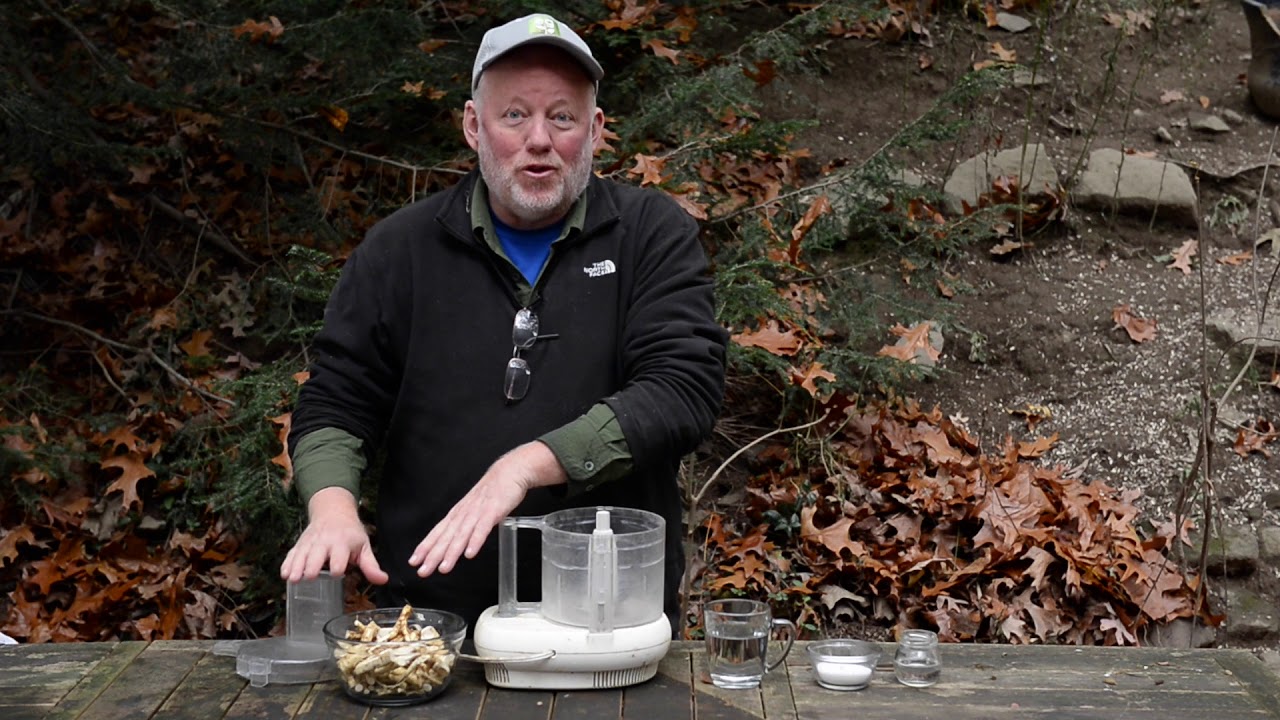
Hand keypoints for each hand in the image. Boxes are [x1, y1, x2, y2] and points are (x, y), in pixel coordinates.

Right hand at [280, 486, 388, 584]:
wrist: (333, 511)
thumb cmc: (351, 533)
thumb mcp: (364, 547)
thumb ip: (371, 566)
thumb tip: (383, 580)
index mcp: (342, 543)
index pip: (340, 556)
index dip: (339, 565)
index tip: (337, 574)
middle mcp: (325, 541)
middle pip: (317, 554)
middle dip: (313, 565)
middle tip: (309, 577)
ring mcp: (310, 542)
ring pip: (302, 554)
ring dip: (297, 566)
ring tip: (292, 579)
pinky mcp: (300, 544)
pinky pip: (292, 553)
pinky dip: (288, 563)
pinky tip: (284, 575)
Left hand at [408, 441, 566, 576]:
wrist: (509, 471)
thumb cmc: (491, 492)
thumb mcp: (473, 509)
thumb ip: (464, 525)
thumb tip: (455, 543)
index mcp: (458, 513)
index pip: (438, 532)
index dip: (425, 547)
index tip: (414, 561)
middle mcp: (464, 513)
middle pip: (446, 537)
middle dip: (433, 555)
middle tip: (423, 571)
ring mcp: (477, 512)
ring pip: (461, 535)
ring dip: (451, 552)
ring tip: (444, 568)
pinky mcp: (493, 510)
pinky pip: (483, 528)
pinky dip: (475, 541)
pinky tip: (470, 554)